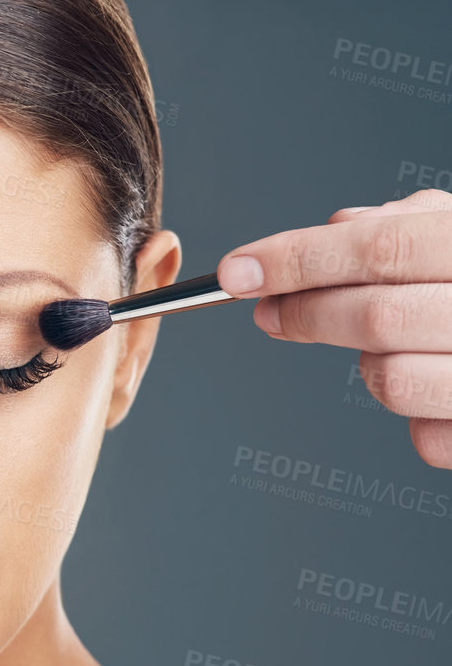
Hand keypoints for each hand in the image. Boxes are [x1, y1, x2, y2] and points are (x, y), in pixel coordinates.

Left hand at [216, 188, 451, 469]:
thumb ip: (416, 226)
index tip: (235, 271)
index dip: (297, 257)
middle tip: (268, 310)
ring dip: (369, 367)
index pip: (381, 244)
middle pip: (374, 315)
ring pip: (391, 379)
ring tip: (390, 348)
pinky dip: (419, 420)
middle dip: (305, 313)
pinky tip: (445, 392)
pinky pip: (431, 439)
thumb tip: (340, 225)